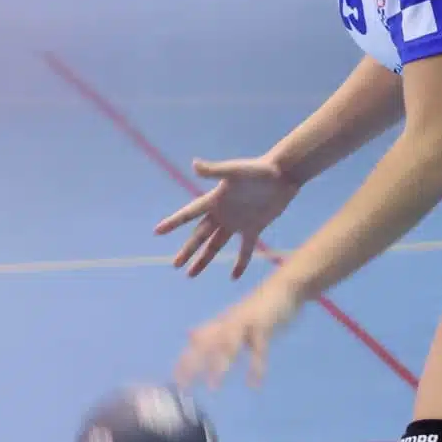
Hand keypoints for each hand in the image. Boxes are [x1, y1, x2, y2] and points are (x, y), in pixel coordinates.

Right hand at [155, 156, 299, 279]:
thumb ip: (215, 170)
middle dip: (187, 250)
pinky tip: (233, 277)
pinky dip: (240, 263)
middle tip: (175, 264)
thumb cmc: (259, 169)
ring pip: (216, 245)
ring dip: (204, 259)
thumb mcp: (236, 170)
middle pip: (200, 235)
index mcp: (215, 199)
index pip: (189, 213)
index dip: (174, 222)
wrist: (284, 173)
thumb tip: (194, 164)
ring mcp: (238, 221)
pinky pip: (244, 249)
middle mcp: (223, 212)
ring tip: (191, 274)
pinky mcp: (254, 227)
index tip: (157, 231)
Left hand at [176, 276, 302, 388]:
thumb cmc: (260, 306)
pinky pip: (258, 348)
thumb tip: (189, 336)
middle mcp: (229, 323)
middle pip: (208, 344)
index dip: (186, 360)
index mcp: (222, 324)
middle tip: (184, 387)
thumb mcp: (233, 319)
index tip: (175, 381)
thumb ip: (213, 329)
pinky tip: (254, 384)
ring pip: (229, 345)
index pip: (198, 343)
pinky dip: (256, 366)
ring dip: (220, 366)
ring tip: (213, 387)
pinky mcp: (263, 325)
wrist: (285, 286)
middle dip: (195, 364)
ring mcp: (246, 323)